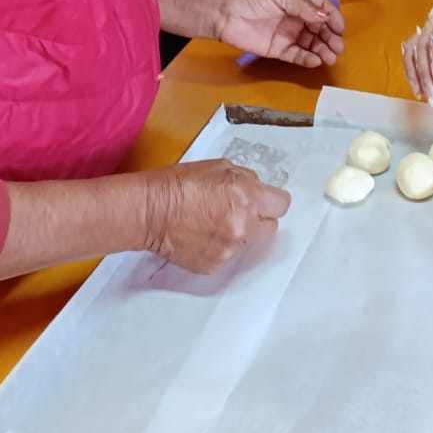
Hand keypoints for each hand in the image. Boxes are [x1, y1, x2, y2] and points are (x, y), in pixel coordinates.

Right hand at [140, 159, 290, 272]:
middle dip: (260, 218)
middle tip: (240, 211)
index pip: (281, 204)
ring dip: (240, 233)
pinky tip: (203, 235)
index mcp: (248, 196)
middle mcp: (244, 225)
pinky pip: (229, 256)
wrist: (150, 211)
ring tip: (214, 222)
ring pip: (249, 243)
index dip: (272, 200)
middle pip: (271, 227)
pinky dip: (221, 247)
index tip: (264, 200)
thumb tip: (258, 190)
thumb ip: (246, 180)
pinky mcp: (216, 265)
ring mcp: (230, 248)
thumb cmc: (180, 184)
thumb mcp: (220, 167)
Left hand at [214, 0, 344, 66]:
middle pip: (320, 28)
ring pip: (312, 43)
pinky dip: (307, 58)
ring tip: (331, 57)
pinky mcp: (279, 49)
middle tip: (338, 47)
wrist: (224, 14)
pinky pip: (297, 55)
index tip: (340, 28)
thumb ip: (305, 7)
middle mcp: (297, 16)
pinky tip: (315, 61)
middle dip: (331, 37)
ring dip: (323, 50)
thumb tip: (326, 17)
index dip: (333, 17)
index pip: (323, 7)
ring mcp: (289, 33)